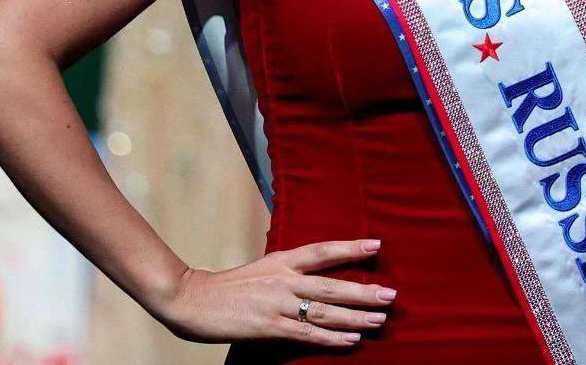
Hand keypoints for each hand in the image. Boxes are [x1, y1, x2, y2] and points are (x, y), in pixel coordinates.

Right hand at [155, 238, 395, 348]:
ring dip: (354, 317)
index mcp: (282, 259)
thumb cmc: (230, 286)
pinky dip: (331, 339)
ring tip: (379, 320)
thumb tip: (318, 275)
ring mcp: (277, 304)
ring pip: (324, 311)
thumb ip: (289, 272)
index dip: (351, 247)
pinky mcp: (269, 328)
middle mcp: (284, 279)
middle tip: (390, 294)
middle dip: (363, 290)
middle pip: (331, 283)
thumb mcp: (263, 268)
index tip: (377, 244)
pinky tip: (351, 340)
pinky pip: (307, 335)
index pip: (323, 250)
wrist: (195, 300)